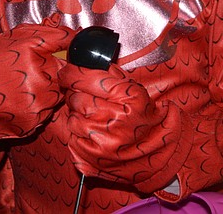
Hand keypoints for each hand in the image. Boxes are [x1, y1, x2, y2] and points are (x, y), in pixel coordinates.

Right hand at [0, 24, 73, 145]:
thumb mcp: (11, 39)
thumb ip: (47, 34)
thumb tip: (76, 35)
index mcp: (31, 50)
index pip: (66, 45)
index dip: (66, 49)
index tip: (62, 52)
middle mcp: (38, 77)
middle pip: (64, 73)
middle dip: (52, 72)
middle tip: (26, 74)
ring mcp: (37, 104)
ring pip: (57, 95)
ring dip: (45, 92)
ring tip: (19, 90)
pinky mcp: (33, 124)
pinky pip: (46, 113)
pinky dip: (36, 109)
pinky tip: (16, 104)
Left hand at [59, 64, 182, 190]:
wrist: (154, 155)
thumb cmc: (144, 119)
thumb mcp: (136, 91)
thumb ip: (110, 75)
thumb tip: (83, 64)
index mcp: (128, 99)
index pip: (86, 78)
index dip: (72, 72)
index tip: (68, 71)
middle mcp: (114, 122)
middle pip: (76, 97)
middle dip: (78, 93)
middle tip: (89, 96)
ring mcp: (100, 143)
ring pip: (72, 117)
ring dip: (79, 114)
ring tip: (96, 116)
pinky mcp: (89, 158)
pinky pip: (73, 137)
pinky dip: (81, 133)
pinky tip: (95, 133)